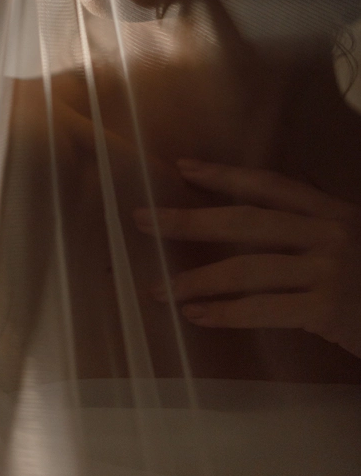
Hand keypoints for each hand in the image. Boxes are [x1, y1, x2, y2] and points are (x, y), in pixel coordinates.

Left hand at [134, 159, 360, 358]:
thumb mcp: (349, 239)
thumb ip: (308, 228)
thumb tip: (250, 221)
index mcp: (330, 209)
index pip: (267, 184)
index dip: (223, 175)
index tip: (182, 168)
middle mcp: (327, 232)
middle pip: (244, 221)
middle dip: (189, 220)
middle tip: (143, 219)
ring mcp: (328, 269)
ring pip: (246, 269)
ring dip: (196, 279)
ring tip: (159, 288)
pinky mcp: (327, 310)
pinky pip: (263, 310)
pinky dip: (225, 314)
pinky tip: (196, 315)